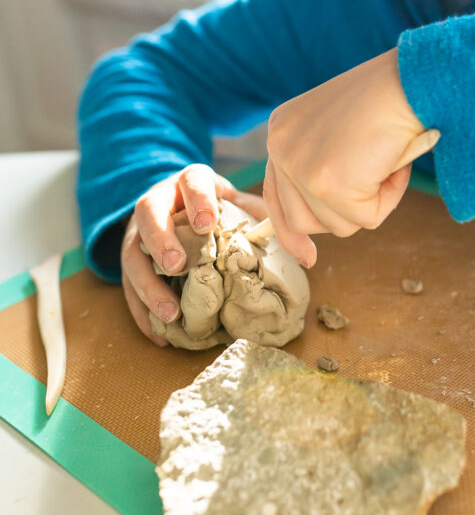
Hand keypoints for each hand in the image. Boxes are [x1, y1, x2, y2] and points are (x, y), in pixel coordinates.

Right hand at [120, 163, 266, 344]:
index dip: (197, 200)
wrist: (182, 203)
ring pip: (131, 253)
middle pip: (148, 212)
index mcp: (191, 182)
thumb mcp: (241, 205)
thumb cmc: (220, 207)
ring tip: (170, 312)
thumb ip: (266, 221)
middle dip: (161, 239)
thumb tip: (305, 253)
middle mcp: (160, 201)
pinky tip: (159, 333)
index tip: (206, 223)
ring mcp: (139, 230)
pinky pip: (128, 285)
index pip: (192, 181)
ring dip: (148, 284)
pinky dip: (141, 311)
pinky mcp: (132, 258)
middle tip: (176, 265)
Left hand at [263, 48, 424, 265]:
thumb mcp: (344, 129)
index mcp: (282, 129)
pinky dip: (389, 198)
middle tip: (377, 180)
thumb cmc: (390, 96)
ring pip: (335, 225)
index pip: (276, 193)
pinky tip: (396, 163)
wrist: (412, 80)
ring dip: (370, 203)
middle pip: (301, 219)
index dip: (291, 229)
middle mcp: (280, 146)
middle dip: (341, 214)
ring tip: (388, 162)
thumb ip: (326, 164)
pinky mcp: (328, 184)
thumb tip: (321, 221)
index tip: (308, 256)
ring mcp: (300, 166)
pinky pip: (366, 218)